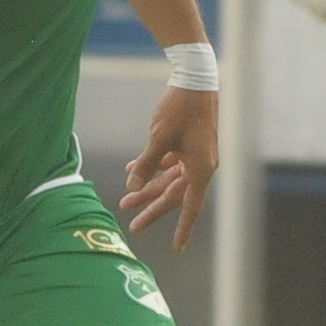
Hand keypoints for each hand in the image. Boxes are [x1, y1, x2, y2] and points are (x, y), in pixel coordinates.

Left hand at [123, 83, 218, 250]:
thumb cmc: (180, 109)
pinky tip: (132, 169)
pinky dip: (152, 167)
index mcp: (200, 169)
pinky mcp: (188, 143)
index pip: (190, 206)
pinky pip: (169, 163)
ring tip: (125, 199)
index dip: (183, 228)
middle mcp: (200, 165)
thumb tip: (133, 187)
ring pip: (169, 179)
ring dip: (148, 187)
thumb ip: (146, 165)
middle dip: (152, 208)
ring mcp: (195, 154)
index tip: (177, 247)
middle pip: (175, 195)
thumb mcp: (158, 139)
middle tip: (132, 225)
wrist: (194, 78)